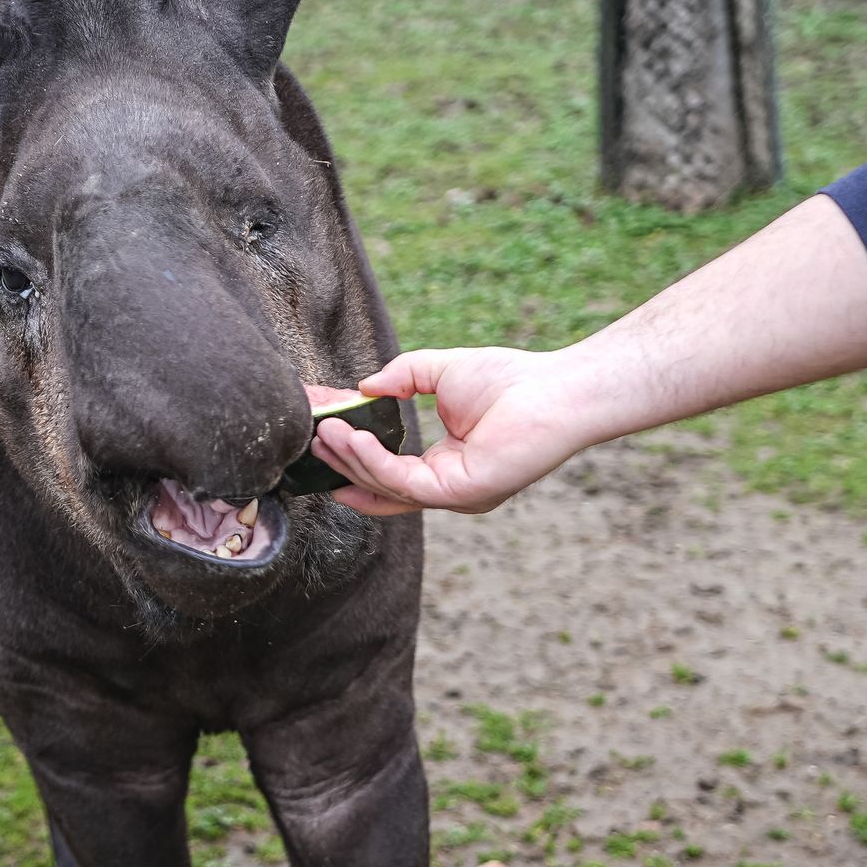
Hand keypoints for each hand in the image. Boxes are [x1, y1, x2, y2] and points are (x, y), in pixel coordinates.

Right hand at [311, 346, 596, 515]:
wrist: (555, 389)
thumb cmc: (513, 380)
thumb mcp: (441, 371)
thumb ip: (402, 378)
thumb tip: (364, 388)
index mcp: (447, 467)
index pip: (391, 474)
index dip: (354, 460)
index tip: (324, 440)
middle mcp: (449, 488)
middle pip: (381, 486)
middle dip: (342, 464)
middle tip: (311, 440)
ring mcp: (454, 495)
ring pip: (386, 487)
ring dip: (349, 460)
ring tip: (322, 433)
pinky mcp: (458, 493)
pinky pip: (402, 482)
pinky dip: (370, 461)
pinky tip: (349, 437)